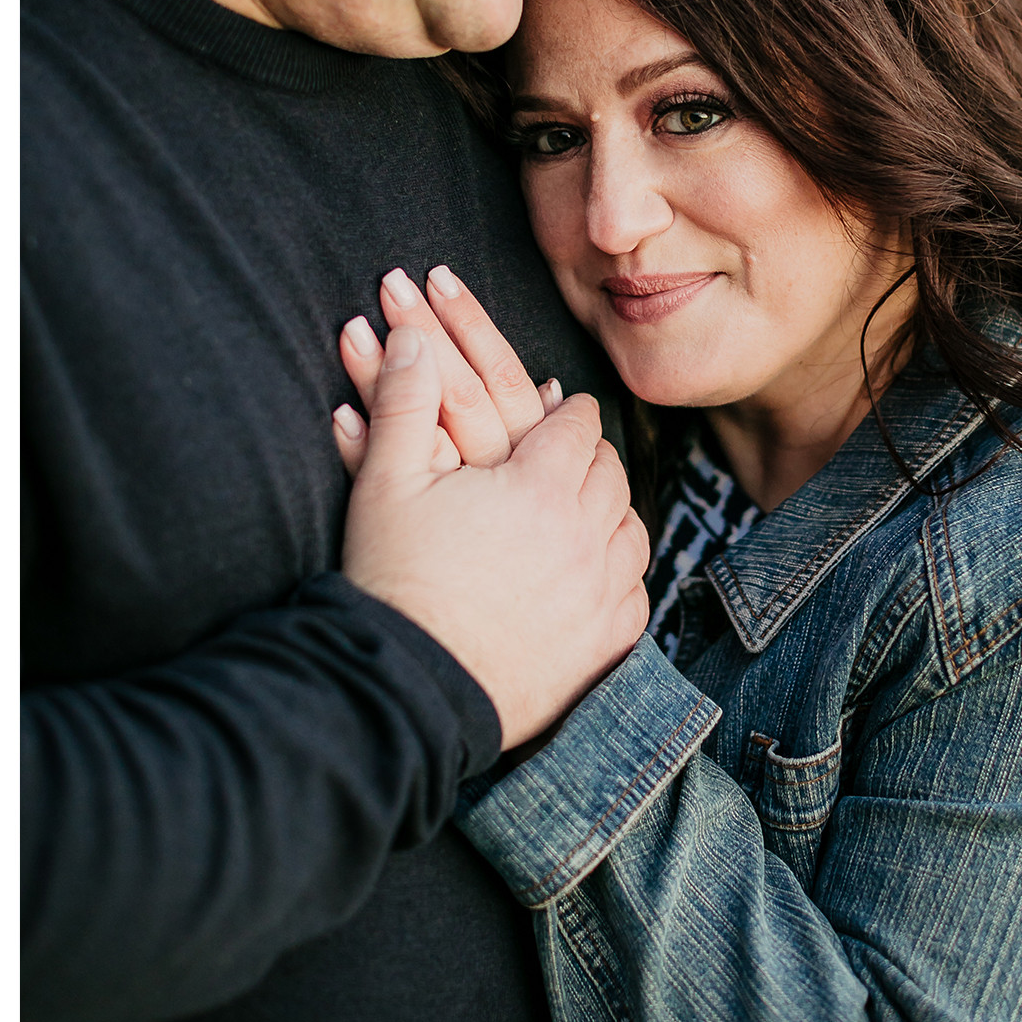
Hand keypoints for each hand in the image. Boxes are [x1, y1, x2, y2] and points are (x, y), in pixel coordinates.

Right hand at [332, 288, 649, 750]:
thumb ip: (403, 401)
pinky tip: (593, 569)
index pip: (576, 425)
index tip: (557, 407)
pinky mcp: (607, 645)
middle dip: (589, 454)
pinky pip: (635, 590)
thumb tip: (409, 337)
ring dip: (611, 509)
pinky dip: (618, 572)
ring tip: (585, 505)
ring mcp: (603, 594)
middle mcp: (587, 536)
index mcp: (540, 487)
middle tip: (570, 451)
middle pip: (611, 472)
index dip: (564, 411)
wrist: (409, 683)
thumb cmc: (393, 578)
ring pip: (632, 527)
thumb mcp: (386, 481)